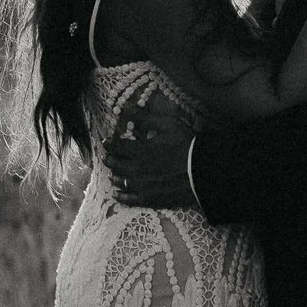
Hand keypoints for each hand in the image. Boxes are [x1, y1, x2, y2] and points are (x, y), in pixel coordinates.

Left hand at [103, 91, 198, 208]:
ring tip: (111, 174)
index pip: (117, 146)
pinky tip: (116, 194)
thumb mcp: (167, 125)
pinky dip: (120, 196)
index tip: (105, 142)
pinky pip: (129, 199)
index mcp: (140, 150)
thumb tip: (126, 107)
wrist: (201, 172)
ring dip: (114, 176)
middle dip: (110, 160)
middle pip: (116, 164)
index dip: (110, 144)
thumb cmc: (186, 146)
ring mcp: (142, 185)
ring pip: (120, 181)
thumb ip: (145, 118)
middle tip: (107, 158)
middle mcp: (136, 168)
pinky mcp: (149, 198)